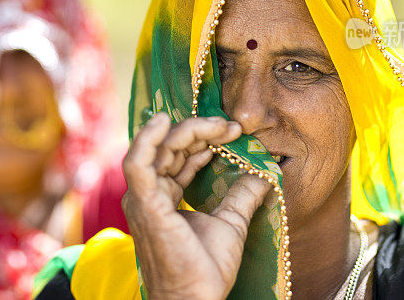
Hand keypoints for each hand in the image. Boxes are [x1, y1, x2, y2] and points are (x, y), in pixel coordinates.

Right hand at [122, 113, 271, 299]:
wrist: (195, 299)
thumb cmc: (206, 269)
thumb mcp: (231, 223)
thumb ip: (242, 195)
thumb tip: (265, 173)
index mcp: (163, 196)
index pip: (178, 155)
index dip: (204, 138)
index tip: (234, 132)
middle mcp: (148, 193)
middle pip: (168, 147)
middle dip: (199, 130)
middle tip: (230, 126)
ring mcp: (143, 197)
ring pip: (156, 148)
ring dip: (185, 130)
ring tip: (215, 124)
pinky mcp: (144, 203)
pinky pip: (138, 163)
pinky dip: (148, 139)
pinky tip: (165, 122)